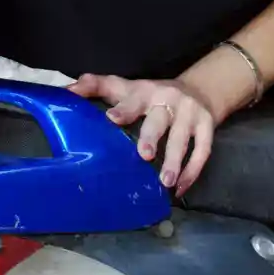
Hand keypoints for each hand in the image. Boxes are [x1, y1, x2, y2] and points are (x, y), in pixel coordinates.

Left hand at [69, 74, 214, 197]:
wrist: (199, 90)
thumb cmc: (150, 95)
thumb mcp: (124, 87)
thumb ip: (95, 86)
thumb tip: (66, 91)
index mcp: (144, 91)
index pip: (131, 99)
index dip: (123, 109)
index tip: (111, 120)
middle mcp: (168, 100)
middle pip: (159, 119)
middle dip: (152, 136)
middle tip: (144, 154)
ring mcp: (190, 114)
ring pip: (183, 139)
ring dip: (175, 161)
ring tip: (165, 182)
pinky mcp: (207, 127)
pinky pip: (202, 151)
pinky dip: (192, 172)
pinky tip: (180, 188)